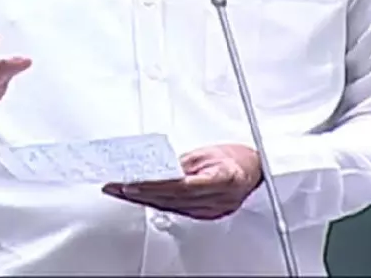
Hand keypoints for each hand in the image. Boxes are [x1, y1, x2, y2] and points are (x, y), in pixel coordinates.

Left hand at [103, 144, 262, 220]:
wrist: (254, 172)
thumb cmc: (237, 159)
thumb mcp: (209, 153)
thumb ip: (183, 163)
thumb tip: (157, 169)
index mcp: (223, 179)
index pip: (180, 185)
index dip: (154, 185)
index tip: (131, 183)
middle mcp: (217, 200)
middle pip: (171, 199)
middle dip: (140, 192)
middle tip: (116, 186)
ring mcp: (211, 211)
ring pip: (170, 207)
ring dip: (144, 199)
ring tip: (121, 191)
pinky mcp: (205, 215)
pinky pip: (176, 210)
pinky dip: (158, 203)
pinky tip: (142, 199)